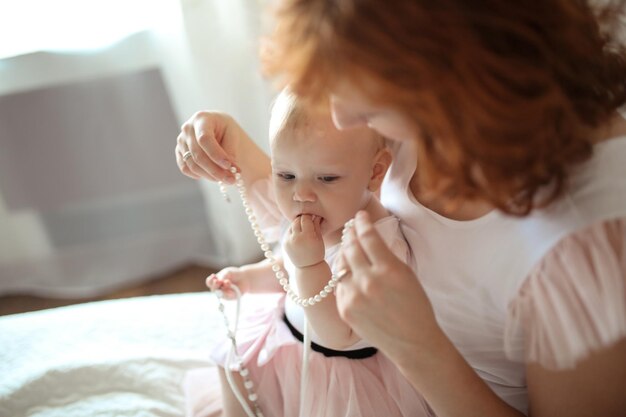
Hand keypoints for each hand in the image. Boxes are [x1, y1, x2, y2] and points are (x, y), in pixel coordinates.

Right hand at [175, 111, 244, 182]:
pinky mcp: (179, 152)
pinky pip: (186, 169)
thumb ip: (231, 150)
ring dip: (211, 176)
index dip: (216, 154)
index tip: (229, 166)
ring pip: (193, 165)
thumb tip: (230, 168)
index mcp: (202, 119)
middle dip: (216, 170)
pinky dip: (200, 175)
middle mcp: (188, 129)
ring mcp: (181, 141)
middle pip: (198, 155)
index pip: (205, 139)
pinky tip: (213, 175)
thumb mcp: (233, 135)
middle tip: (232, 179)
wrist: (217, 129)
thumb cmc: (225, 130)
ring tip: (227, 179)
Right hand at [206, 266, 248, 299]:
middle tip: (219, 281)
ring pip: (219, 294)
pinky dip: (228, 292)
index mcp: (215, 281)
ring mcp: (223, 294)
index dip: (210, 280)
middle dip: (215, 285)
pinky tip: (231, 288)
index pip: (209, 282)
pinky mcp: (230, 298)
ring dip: (223, 288)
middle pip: (213, 289)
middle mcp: (218, 288)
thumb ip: (223, 276)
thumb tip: (220, 282)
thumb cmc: (234, 274)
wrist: (245, 278)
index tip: (214, 275)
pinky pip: (227, 296)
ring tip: (228, 282)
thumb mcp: (228, 272)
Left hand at [283, 215, 324, 267]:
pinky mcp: (284, 244)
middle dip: (302, 218)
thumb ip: (316, 225)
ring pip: (291, 225)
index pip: (305, 219)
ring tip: (303, 228)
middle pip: (297, 220)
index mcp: (307, 236)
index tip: (312, 215)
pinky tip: (299, 235)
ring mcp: (288, 241)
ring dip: (297, 224)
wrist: (308, 268)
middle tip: (307, 219)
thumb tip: (315, 214)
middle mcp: (296, 238)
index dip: (309, 215)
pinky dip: (293, 231)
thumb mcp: (319, 239)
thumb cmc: (317, 252)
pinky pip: (288, 232)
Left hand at [336, 211, 440, 366]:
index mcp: (389, 270)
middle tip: (351, 227)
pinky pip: (339, 284)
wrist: (412, 342)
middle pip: (351, 247)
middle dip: (351, 233)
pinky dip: (344, 275)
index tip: (360, 215)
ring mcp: (354, 296)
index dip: (362, 222)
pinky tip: (348, 270)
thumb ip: (387, 256)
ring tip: (349, 246)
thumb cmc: (415, 307)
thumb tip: (369, 237)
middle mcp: (369, 281)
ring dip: (345, 252)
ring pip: (341, 264)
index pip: (369, 236)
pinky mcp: (345, 308)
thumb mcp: (407, 274)